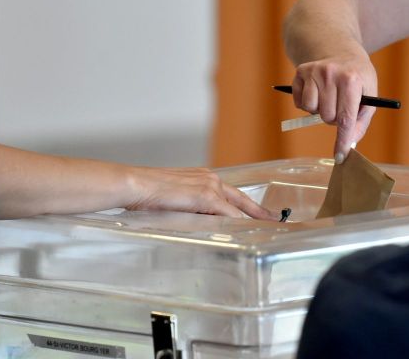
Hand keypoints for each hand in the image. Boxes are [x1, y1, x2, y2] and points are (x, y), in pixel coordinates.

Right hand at [125, 166, 276, 219]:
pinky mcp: (205, 196)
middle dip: (258, 210)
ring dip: (250, 219)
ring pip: (236, 206)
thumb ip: (189, 208)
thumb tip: (198, 222)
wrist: (135, 184)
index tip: (257, 212)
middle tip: (273, 219)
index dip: (246, 204)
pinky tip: (247, 230)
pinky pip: (228, 212)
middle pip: (240, 198)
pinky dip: (238, 221)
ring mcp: (208, 186)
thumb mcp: (174, 200)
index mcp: (202, 178)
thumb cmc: (146, 193)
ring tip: (264, 229)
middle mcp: (209, 178)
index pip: (230, 194)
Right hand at [291, 54, 377, 162]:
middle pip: (327, 117)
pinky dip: (307, 103)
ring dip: (320, 110)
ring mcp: (313, 71)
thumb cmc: (358, 78)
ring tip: (328, 98)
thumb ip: (361, 121)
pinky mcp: (300, 71)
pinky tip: (317, 92)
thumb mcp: (369, 94)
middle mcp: (331, 73)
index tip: (340, 157)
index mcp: (351, 79)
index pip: (345, 118)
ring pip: (311, 110)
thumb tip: (349, 144)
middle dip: (334, 118)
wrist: (341, 50)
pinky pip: (300, 103)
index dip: (342, 140)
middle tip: (340, 105)